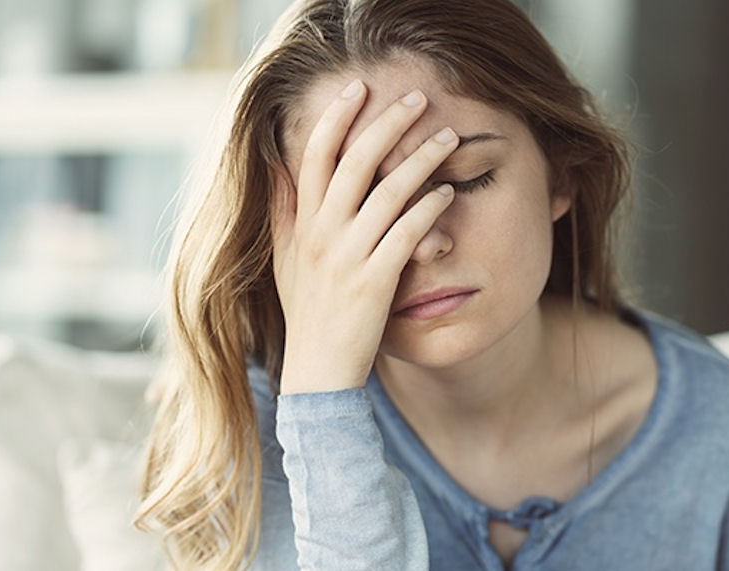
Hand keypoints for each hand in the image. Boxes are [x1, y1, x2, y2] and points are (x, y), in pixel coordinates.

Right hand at [273, 80, 458, 393]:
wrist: (318, 373)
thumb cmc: (308, 314)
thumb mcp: (286, 261)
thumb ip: (284, 213)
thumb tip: (280, 166)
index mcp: (302, 224)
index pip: (315, 156)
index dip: (336, 118)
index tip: (359, 88)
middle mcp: (323, 235)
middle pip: (355, 162)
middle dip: (388, 124)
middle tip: (418, 98)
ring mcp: (349, 258)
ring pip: (388, 193)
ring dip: (421, 159)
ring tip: (448, 136)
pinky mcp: (376, 282)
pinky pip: (407, 233)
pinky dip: (429, 208)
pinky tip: (448, 192)